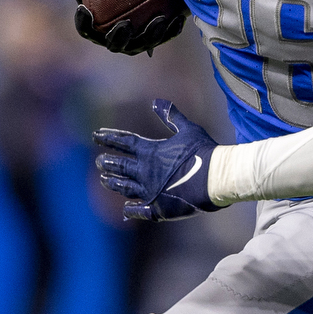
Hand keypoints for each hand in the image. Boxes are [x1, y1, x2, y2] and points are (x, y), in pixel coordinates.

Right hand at [69, 0, 188, 54]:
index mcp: (98, 27)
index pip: (86, 29)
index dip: (84, 23)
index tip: (85, 9)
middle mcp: (118, 38)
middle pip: (115, 44)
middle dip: (118, 37)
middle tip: (124, 24)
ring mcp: (140, 41)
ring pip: (144, 43)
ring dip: (150, 34)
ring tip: (158, 19)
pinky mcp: (160, 36)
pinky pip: (166, 34)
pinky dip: (170, 28)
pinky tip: (176, 17)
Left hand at [92, 99, 220, 221]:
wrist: (216, 178)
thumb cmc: (204, 151)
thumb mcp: (188, 129)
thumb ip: (172, 117)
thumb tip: (157, 102)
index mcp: (151, 152)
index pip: (123, 142)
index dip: (108, 138)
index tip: (95, 135)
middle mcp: (145, 172)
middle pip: (120, 166)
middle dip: (107, 162)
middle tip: (99, 161)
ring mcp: (150, 191)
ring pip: (125, 188)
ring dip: (113, 183)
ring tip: (104, 180)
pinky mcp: (159, 208)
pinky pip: (141, 211)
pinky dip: (132, 210)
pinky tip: (126, 210)